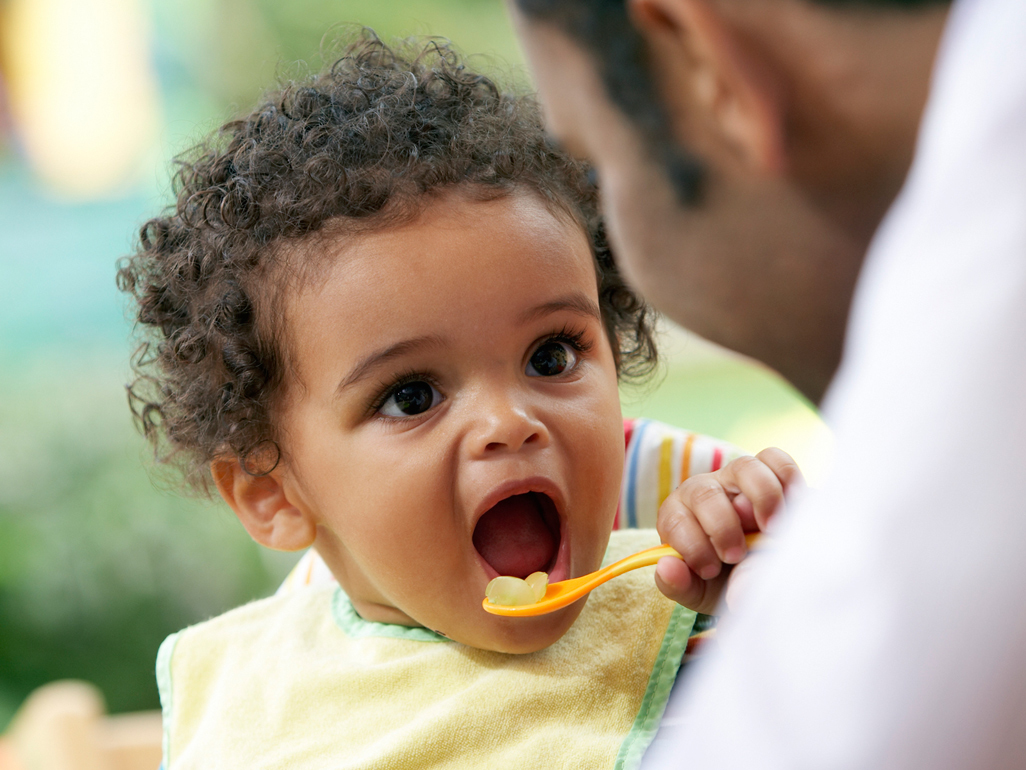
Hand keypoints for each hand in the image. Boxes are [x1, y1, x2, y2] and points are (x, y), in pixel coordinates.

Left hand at [654, 447, 801, 613]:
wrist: (761, 574)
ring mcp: (735, 477)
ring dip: (760, 498)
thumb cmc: (722, 581)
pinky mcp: (768, 472)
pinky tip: (793, 510)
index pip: (675, 520)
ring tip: (771, 529)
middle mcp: (703, 491)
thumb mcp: (700, 591)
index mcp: (677, 517)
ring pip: (744, 468)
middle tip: (737, 556)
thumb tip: (667, 568)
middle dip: (722, 527)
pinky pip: (776, 461)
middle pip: (705, 493)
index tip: (711, 571)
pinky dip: (787, 480)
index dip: (693, 545)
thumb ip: (681, 584)